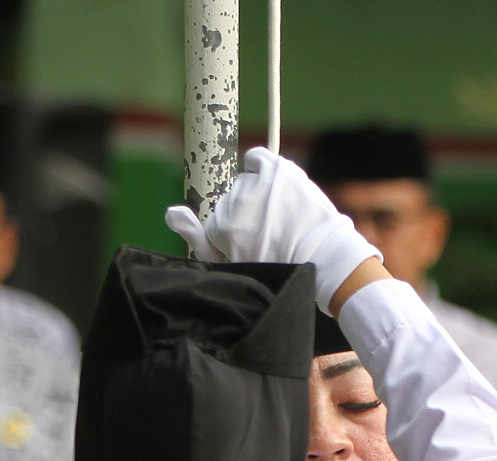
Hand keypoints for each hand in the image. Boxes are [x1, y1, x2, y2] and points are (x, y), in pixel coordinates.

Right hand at [163, 149, 381, 311]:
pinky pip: (257, 158)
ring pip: (244, 184)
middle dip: (245, 216)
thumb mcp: (232, 265)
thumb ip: (196, 239)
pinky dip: (261, 167)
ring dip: (258, 196)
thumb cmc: (279, 267)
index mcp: (223, 227)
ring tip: (281, 217)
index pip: (215, 222)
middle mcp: (237, 201)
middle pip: (229, 201)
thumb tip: (171, 211)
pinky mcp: (278, 170)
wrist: (325, 258)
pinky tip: (274, 186)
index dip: (233, 236)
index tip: (254, 247)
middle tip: (270, 234)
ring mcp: (258, 183)